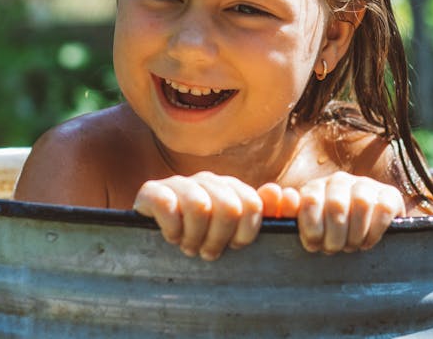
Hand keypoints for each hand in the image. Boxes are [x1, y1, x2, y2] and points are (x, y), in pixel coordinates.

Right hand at [133, 172, 262, 260]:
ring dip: (193, 237)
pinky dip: (172, 229)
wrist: (152, 238)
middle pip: (229, 208)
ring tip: (188, 246)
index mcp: (231, 188)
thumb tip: (281, 195)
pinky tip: (170, 236)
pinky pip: (168, 206)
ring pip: (199, 207)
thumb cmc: (199, 239)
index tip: (231, 247)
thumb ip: (258, 216)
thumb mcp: (231, 232)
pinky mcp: (152, 191)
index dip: (244, 234)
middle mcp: (207, 181)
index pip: (253, 205)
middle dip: (218, 239)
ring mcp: (180, 183)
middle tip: (205, 252)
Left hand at [294, 171, 404, 253]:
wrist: (364, 234)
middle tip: (335, 249)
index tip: (315, 245)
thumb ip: (288, 214)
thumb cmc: (328, 235)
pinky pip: (384, 208)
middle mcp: (339, 181)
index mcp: (315, 188)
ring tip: (352, 246)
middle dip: (335, 236)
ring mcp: (365, 185)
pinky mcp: (389, 194)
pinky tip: (368, 241)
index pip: (310, 200)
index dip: (313, 229)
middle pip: (336, 205)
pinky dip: (375, 230)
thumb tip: (279, 195)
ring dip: (356, 234)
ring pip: (361, 203)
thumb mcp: (306, 228)